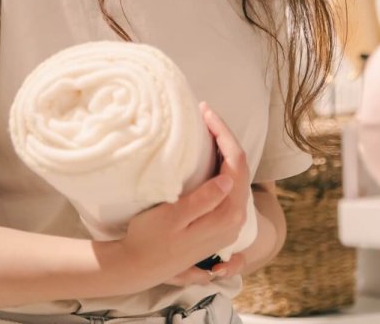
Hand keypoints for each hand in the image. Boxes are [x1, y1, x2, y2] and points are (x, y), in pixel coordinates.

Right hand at [117, 103, 249, 289]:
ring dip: (225, 149)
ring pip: (236, 175)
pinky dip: (223, 164)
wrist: (139, 267)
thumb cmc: (150, 239)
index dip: (223, 133)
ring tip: (208, 127)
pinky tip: (212, 153)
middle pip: (240, 166)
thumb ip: (204, 200)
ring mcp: (230, 222)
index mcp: (227, 214)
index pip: (235, 163)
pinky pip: (231, 185)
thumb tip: (228, 179)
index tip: (206, 113)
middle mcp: (235, 219)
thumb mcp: (173, 217)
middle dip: (225, 136)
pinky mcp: (221, 222)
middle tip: (206, 113)